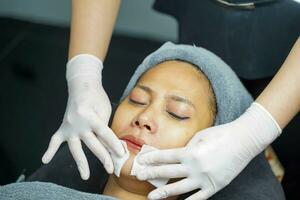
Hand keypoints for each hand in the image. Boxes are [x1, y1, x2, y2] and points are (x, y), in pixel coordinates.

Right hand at [42, 54, 124, 179]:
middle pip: (92, 143)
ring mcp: (68, 126)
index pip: (104, 133)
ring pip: (74, 148)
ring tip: (85, 176)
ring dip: (80, 162)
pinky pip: (55, 139)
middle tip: (111, 169)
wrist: (81, 84)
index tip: (121, 154)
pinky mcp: (63, 126)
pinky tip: (45, 160)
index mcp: (90, 115)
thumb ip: (103, 127)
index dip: (114, 144)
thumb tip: (107, 145)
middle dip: (103, 157)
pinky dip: (50, 149)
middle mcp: (77, 122)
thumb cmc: (96, 96)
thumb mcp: (104, 109)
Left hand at [136, 102, 281, 198]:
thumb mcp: (199, 137)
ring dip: (164, 193)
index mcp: (190, 152)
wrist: (244, 141)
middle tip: (139, 176)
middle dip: (152, 174)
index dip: (152, 159)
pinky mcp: (215, 186)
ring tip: (151, 196)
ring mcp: (205, 179)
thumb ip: (186, 148)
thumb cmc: (220, 135)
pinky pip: (199, 197)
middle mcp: (195, 167)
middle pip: (169, 173)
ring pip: (180, 188)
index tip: (141, 160)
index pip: (166, 157)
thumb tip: (175, 156)